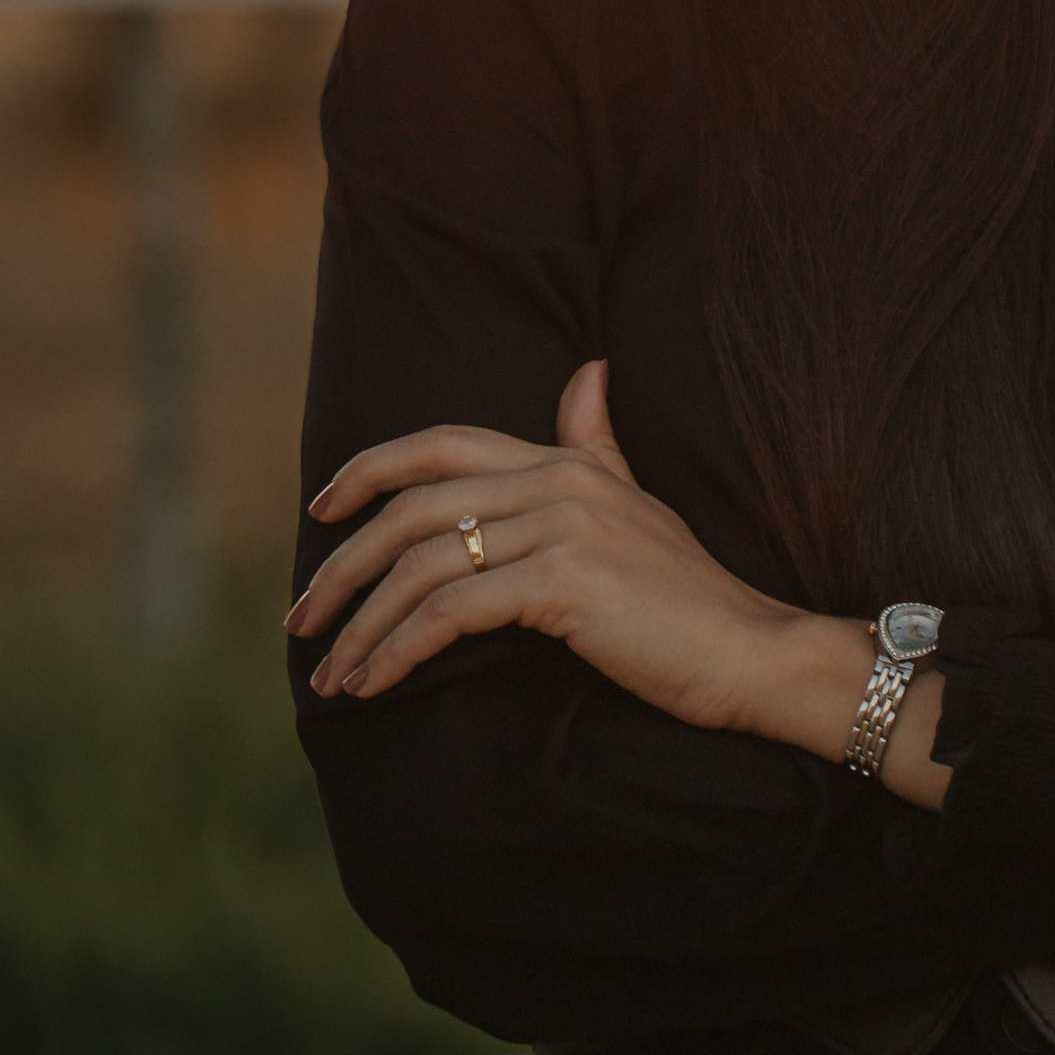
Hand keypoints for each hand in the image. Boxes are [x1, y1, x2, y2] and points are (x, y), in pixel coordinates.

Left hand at [289, 360, 803, 730]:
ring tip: (331, 675)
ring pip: (422, 565)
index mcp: (565, 462)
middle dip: (344, 565)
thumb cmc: (688, 596)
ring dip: (362, 624)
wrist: (751, 652)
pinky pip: (450, 612)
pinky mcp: (561, 583)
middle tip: (303, 618)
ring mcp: (561, 528)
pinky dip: (398, 649)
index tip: (321, 510)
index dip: (371, 469)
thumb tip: (588, 370)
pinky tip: (374, 683)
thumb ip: (596, 442)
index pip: (443, 443)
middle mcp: (557, 482)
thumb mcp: (637, 504)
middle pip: (413, 506)